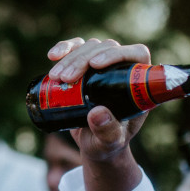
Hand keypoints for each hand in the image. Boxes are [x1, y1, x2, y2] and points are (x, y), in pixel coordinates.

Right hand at [45, 37, 149, 190]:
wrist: (93, 143)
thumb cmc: (107, 143)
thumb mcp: (109, 142)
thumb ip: (108, 132)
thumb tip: (97, 112)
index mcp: (137, 84)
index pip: (136, 54)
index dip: (118, 54)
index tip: (96, 65)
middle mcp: (122, 69)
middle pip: (108, 48)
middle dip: (84, 60)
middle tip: (67, 78)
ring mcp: (103, 65)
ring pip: (90, 46)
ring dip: (71, 58)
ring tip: (56, 77)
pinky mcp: (84, 65)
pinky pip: (76, 47)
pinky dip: (64, 48)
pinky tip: (52, 56)